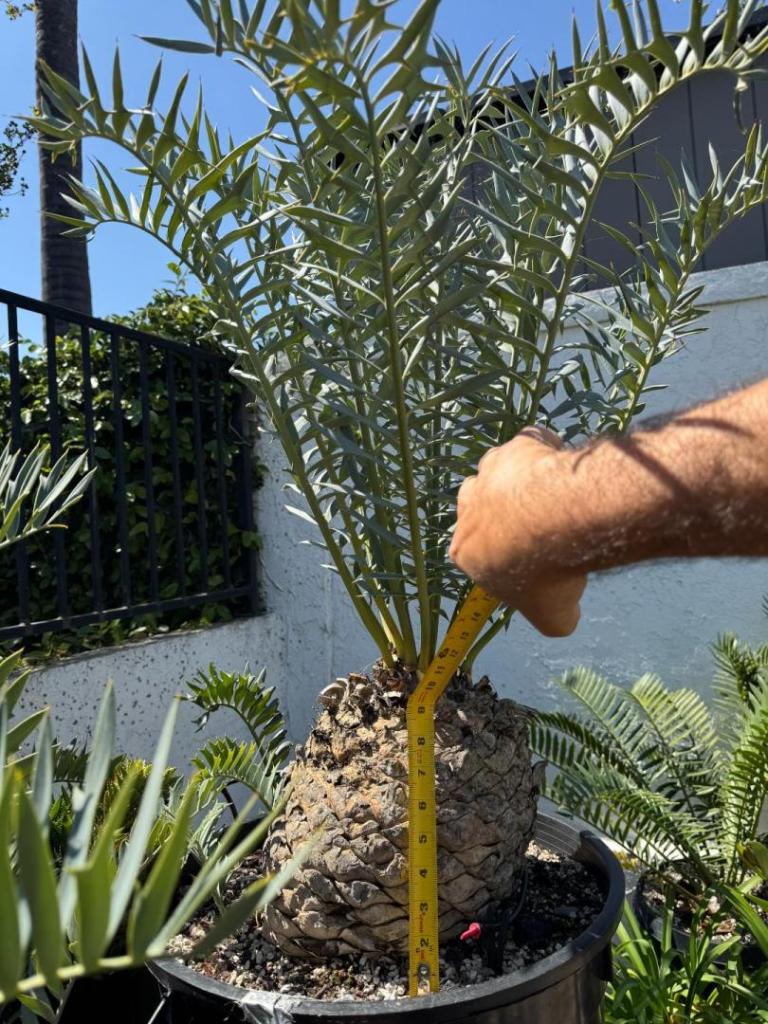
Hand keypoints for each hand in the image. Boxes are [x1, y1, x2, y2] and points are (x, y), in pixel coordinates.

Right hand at [449, 427, 586, 636]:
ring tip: (555, 495)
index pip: (475, 554)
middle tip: (543, 526)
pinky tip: (567, 469)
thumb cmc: (546, 574)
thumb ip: (555, 619)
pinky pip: (530, 443)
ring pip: (499, 470)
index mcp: (464, 551)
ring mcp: (489, 472)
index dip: (503, 557)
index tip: (532, 561)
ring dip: (520, 479)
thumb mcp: (554, 617)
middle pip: (480, 507)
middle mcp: (467, 508)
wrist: (558, 520)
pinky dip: (545, 451)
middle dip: (505, 514)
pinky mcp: (515, 446)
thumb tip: (567, 618)